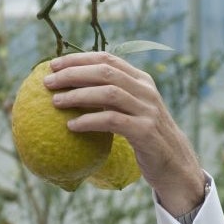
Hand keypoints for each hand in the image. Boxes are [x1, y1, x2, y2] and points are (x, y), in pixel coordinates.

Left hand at [45, 52, 205, 215]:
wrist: (175, 164)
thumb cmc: (145, 136)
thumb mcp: (132, 109)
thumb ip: (112, 95)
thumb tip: (72, 88)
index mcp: (141, 80)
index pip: (107, 59)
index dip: (79, 59)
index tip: (53, 65)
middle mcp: (146, 91)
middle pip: (105, 72)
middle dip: (73, 74)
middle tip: (48, 82)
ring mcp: (147, 110)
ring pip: (108, 93)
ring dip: (78, 95)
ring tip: (55, 102)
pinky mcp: (145, 131)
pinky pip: (112, 120)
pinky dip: (89, 121)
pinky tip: (71, 125)